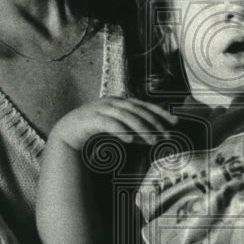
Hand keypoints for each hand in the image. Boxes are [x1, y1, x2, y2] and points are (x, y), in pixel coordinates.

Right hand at [49, 97, 177, 151]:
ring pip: (126, 117)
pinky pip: (109, 124)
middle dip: (154, 123)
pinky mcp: (91, 119)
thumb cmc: (95, 131)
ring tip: (152, 141)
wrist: (68, 132)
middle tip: (166, 135)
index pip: (144, 105)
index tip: (175, 122)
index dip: (160, 113)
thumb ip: (134, 131)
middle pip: (138, 111)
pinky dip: (121, 131)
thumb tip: (153, 137)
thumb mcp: (118, 130)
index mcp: (120, 102)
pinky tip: (131, 141)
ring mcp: (101, 109)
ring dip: (141, 129)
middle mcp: (112, 102)